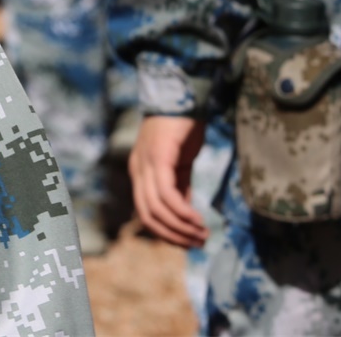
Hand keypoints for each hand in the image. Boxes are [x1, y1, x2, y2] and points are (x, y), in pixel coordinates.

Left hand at [130, 115, 208, 247]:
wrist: (183, 96)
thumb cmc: (182, 128)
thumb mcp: (181, 163)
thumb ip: (180, 186)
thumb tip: (187, 213)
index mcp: (140, 172)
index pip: (145, 213)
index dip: (165, 232)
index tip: (187, 242)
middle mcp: (138, 170)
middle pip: (147, 216)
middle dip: (173, 235)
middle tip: (197, 243)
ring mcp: (145, 164)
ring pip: (156, 208)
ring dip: (180, 227)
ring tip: (202, 234)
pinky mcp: (158, 158)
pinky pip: (166, 194)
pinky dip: (182, 211)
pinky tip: (197, 219)